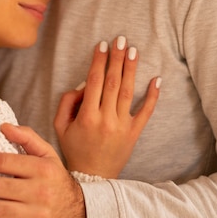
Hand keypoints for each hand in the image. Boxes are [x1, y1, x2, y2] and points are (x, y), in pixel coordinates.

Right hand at [54, 37, 160, 177]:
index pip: (94, 82)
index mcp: (87, 116)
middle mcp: (106, 119)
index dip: (98, 61)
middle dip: (116, 59)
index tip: (102, 45)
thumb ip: (67, 102)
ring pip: (128, 92)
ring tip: (134, 51)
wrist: (93, 177)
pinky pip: (146, 112)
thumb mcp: (60, 126)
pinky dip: (153, 96)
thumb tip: (82, 85)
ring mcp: (122, 126)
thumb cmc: (74, 149)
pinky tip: (157, 79)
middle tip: (121, 40)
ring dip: (131, 70)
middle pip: (113, 82)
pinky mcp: (134, 133)